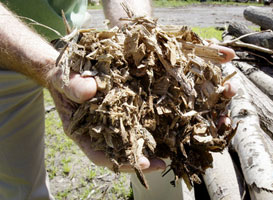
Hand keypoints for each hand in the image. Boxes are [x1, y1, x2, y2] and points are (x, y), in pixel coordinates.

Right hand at [49, 44, 235, 172]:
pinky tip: (170, 116)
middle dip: (143, 158)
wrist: (71, 67)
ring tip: (174, 144)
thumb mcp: (64, 81)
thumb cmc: (64, 78)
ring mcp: (117, 118)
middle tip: (164, 161)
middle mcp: (104, 129)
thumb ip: (72, 87)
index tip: (140, 164)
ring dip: (153, 141)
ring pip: (135, 136)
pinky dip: (154, 118)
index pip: (102, 155)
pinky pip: (141, 114)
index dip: (121, 161)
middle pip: (124, 150)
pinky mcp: (127, 105)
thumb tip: (88, 90)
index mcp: (86, 132)